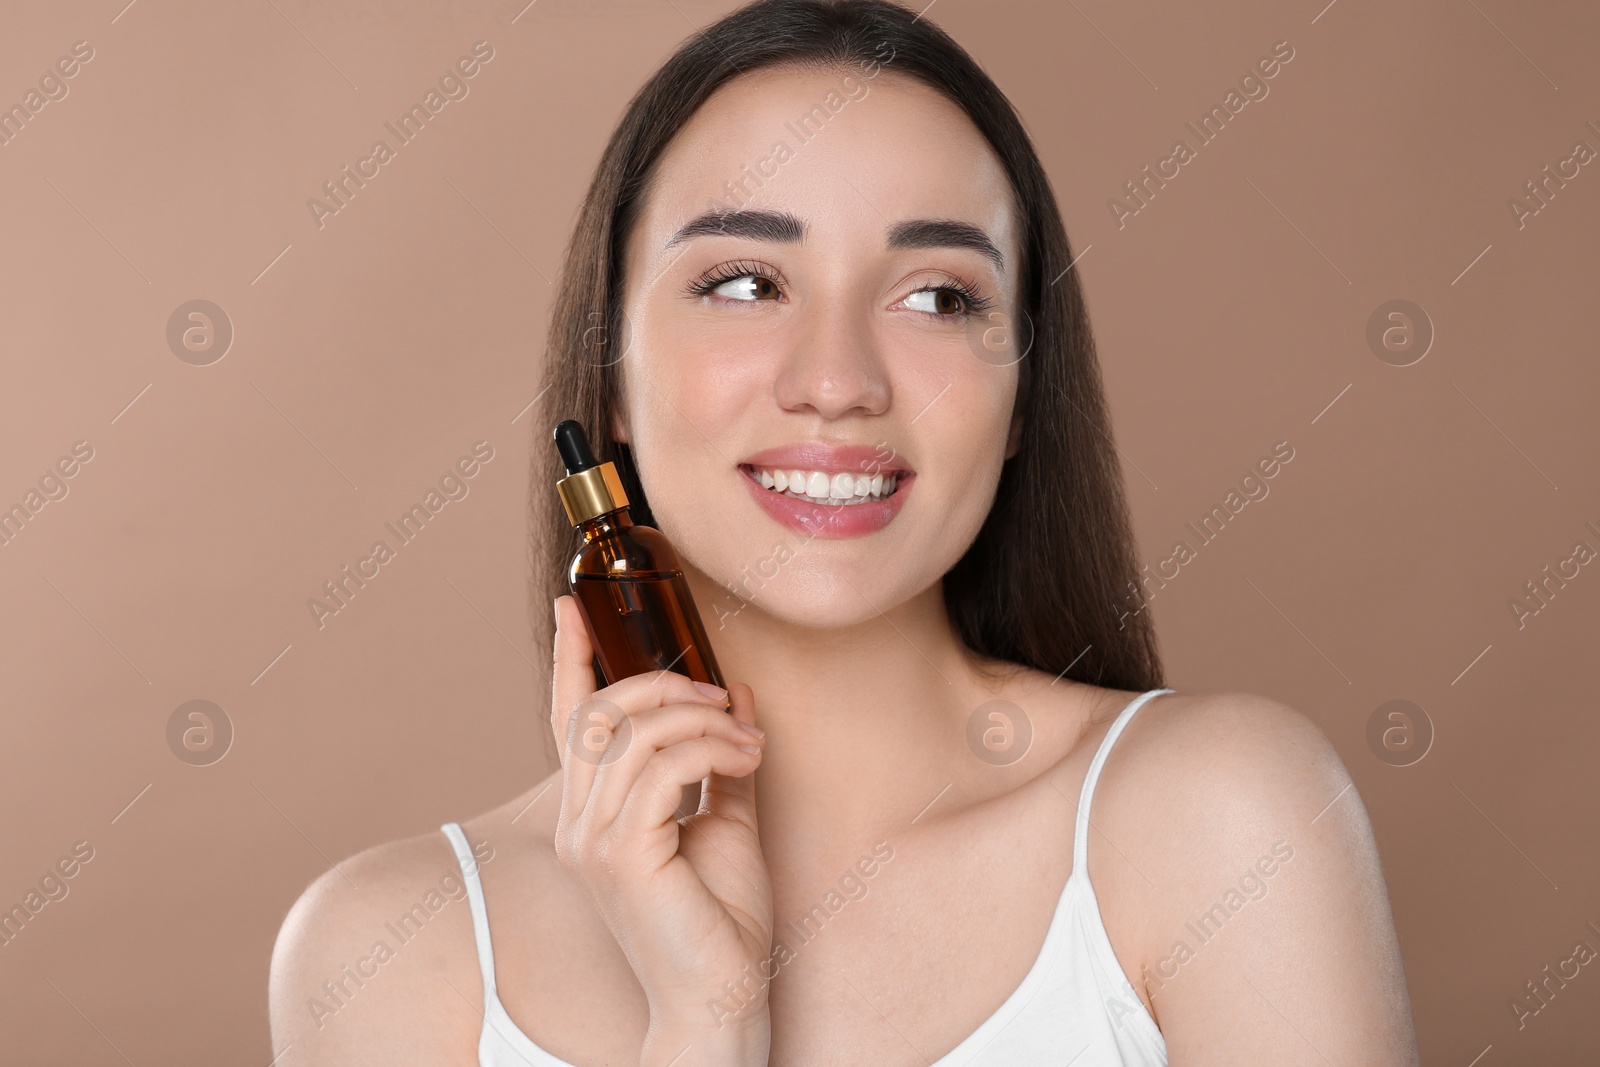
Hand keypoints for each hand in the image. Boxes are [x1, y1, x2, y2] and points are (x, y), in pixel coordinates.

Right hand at [549, 594, 773, 1045]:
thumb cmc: (719, 920)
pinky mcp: (621, 854)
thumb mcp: (726, 820)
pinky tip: (745, 757)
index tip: (572, 606)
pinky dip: (710, 747)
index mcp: (592, 815)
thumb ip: (723, 759)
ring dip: (698, 718)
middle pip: (599, 712)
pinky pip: (660, 767)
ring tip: (744, 737)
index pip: (568, 721)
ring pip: (630, 732)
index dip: (569, 659)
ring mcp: (592, 840)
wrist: (719, 998)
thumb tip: (737, 696)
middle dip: (661, 683)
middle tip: (719, 696)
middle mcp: (579, 824)